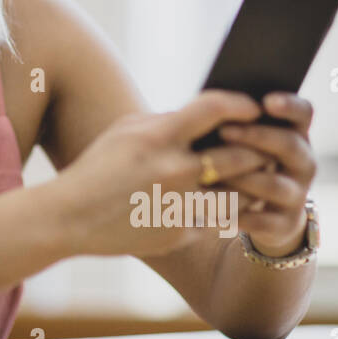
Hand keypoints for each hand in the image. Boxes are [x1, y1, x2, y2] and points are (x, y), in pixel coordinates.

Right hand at [55, 90, 270, 257]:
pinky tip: (226, 205)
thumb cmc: (98, 167)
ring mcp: (178, 205)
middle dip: (258, 150)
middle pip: (241, 155)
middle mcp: (173, 169)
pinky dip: (226, 212)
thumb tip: (208, 118)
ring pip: (240, 195)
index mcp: (158, 137)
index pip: (215, 109)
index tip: (253, 108)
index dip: (241, 105)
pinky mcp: (180, 233)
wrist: (71, 216)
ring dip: (250, 186)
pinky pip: (219, 221)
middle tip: (266, 148)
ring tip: (253, 178)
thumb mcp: (125, 132)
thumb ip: (166, 122)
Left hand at [216, 92, 316, 256]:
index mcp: (294, 134)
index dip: (289, 105)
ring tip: (214, 173)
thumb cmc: (241, 163)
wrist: (260, 215)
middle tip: (224, 131)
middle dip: (256, 136)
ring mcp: (297, 194)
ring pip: (275, 184)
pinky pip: (265, 220)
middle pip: (289, 144)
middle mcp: (303, 162)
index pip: (303, 112)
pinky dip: (242, 215)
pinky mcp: (285, 224)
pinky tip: (217, 211)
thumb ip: (234, 122)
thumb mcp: (241, 140)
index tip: (267, 102)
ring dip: (245, 177)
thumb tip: (205, 103)